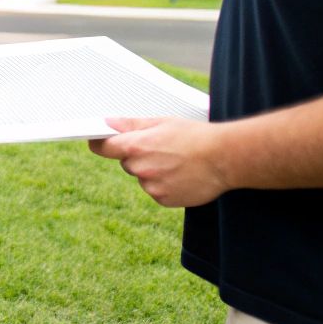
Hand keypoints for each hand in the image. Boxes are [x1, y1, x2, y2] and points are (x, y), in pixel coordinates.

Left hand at [87, 117, 230, 207]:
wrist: (225, 158)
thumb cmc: (195, 136)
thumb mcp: (162, 123)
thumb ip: (131, 125)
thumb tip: (107, 124)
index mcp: (137, 147)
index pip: (104, 148)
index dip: (99, 144)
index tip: (97, 141)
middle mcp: (141, 169)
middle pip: (127, 163)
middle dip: (138, 156)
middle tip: (163, 148)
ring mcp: (152, 187)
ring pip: (143, 178)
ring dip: (153, 172)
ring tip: (178, 162)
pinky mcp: (164, 200)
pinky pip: (156, 191)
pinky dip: (165, 185)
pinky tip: (182, 175)